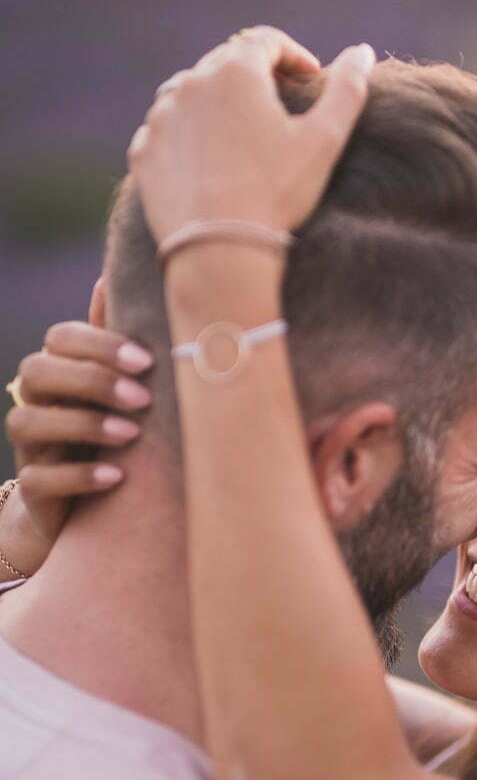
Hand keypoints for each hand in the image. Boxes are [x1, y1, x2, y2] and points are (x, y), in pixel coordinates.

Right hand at [4, 321, 152, 557]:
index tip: (147, 362)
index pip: (60, 338)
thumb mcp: (118, 383)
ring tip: (130, 434)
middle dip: (92, 381)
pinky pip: (38, 479)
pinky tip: (116, 477)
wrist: (88, 500)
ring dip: (83, 425)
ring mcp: (29, 445)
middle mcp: (34, 401)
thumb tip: (108, 279)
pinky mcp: (33, 488)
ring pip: (26, 421)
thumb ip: (112, 339)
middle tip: (143, 399)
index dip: (99, 345)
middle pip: (37, 371)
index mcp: (58, 368)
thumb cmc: (110, 426)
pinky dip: (77, 477)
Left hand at [127, 26, 374, 243]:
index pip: (266, 41)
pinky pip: (166, 129)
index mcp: (236, 71)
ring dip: (216, 102)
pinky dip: (187, 134)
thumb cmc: (277, 193)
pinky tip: (207, 159)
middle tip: (278, 107)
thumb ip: (347, 89)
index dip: (292, 55)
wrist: (219, 250)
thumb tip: (363, 52)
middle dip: (254, 77)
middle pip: (225, 63)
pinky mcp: (144, 152)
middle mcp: (191, 83)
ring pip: (191, 92)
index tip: (309, 79)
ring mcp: (161, 117)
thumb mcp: (324, 140)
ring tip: (240, 133)